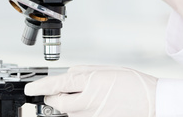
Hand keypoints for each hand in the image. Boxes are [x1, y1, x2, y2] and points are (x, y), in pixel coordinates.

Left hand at [24, 65, 156, 116]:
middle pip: (59, 103)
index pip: (59, 84)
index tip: (31, 88)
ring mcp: (93, 115)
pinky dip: (79, 111)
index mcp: (92, 82)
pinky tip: (88, 103)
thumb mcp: (108, 69)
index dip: (42, 87)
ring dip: (67, 105)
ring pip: (68, 113)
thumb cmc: (133, 84)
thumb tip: (69, 73)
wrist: (151, 102)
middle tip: (51, 93)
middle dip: (52, 98)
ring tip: (78, 95)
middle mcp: (89, 101)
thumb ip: (85, 71)